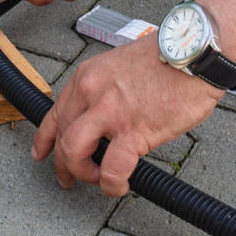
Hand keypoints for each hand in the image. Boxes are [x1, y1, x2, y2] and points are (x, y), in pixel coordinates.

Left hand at [31, 33, 223, 196]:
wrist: (194, 50)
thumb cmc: (167, 57)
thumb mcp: (119, 66)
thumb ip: (104, 90)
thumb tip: (101, 118)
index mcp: (86, 77)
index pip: (54, 113)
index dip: (44, 139)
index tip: (41, 154)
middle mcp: (91, 93)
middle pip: (62, 137)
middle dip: (64, 164)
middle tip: (70, 178)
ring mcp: (109, 112)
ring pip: (74, 152)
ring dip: (82, 173)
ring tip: (98, 180)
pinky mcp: (133, 130)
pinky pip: (111, 168)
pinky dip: (111, 184)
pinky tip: (119, 185)